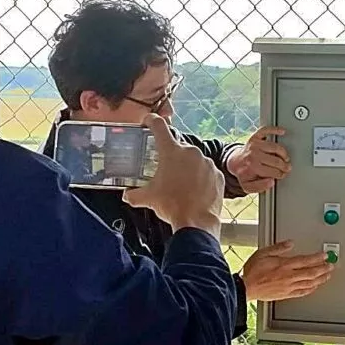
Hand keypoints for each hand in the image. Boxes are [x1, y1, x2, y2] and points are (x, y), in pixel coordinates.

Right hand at [123, 114, 223, 237]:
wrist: (196, 223)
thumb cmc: (172, 206)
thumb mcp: (148, 198)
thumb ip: (134, 194)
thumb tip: (127, 194)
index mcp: (171, 152)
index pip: (159, 126)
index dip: (151, 121)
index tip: (147, 121)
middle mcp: (191, 152)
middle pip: (177, 146)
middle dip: (170, 156)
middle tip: (164, 169)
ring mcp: (207, 162)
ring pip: (193, 159)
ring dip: (186, 167)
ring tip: (180, 184)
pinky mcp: (217, 174)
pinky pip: (206, 171)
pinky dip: (200, 177)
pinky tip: (194, 190)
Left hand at [226, 126, 290, 193]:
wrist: (234, 162)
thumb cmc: (243, 173)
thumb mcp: (248, 186)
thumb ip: (259, 187)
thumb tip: (271, 181)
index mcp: (252, 167)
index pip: (273, 172)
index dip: (280, 175)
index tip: (282, 175)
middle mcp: (253, 155)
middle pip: (276, 160)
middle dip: (284, 166)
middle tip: (286, 167)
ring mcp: (254, 144)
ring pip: (275, 147)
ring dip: (284, 153)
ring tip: (285, 158)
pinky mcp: (255, 137)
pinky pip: (266, 130)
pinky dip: (275, 129)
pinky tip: (282, 132)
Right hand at [241, 241, 333, 301]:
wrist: (246, 287)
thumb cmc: (253, 271)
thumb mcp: (263, 253)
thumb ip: (278, 248)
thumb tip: (290, 244)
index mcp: (285, 265)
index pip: (306, 260)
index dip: (317, 258)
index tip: (325, 256)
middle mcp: (289, 276)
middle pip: (311, 272)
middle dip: (323, 269)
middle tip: (331, 266)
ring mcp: (289, 287)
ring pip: (309, 283)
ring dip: (320, 279)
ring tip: (327, 276)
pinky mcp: (286, 294)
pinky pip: (302, 292)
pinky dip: (311, 289)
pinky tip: (314, 287)